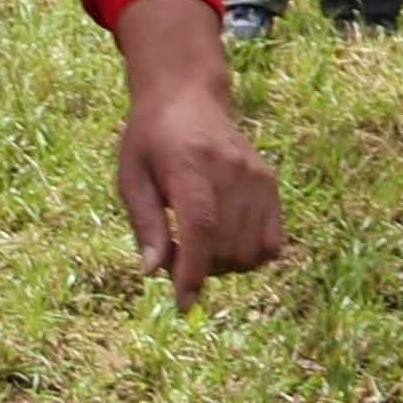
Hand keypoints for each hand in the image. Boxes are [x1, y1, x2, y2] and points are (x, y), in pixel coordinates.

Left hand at [111, 0, 283, 310]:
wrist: (186, 97)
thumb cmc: (149, 140)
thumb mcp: (130, 176)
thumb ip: (144, 224)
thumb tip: (152, 272)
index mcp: (190, 165)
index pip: (201, 228)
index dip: (193, 271)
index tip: (182, 304)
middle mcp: (231, 171)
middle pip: (226, 247)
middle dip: (198, 267)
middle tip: (172, 252)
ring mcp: (257, 177)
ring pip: (251, 252)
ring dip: (222, 265)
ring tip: (196, 242)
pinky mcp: (271, 183)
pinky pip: (272, 243)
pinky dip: (250, 256)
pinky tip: (223, 240)